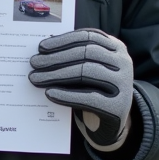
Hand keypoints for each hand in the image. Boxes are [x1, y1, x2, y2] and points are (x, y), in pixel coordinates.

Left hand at [28, 29, 133, 151]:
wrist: (112, 123)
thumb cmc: (94, 89)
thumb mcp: (88, 69)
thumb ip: (74, 56)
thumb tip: (44, 49)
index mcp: (116, 48)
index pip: (88, 36)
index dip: (63, 40)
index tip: (41, 47)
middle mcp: (124, 62)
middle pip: (86, 53)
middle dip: (56, 57)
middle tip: (34, 63)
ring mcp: (124, 84)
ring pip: (86, 72)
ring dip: (56, 74)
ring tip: (36, 78)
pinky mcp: (119, 106)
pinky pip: (88, 98)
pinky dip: (66, 95)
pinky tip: (49, 93)